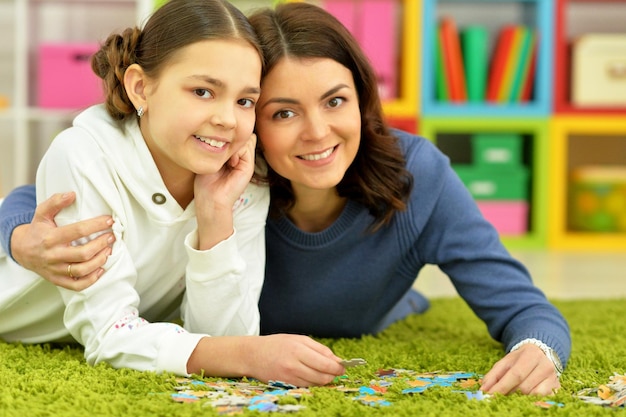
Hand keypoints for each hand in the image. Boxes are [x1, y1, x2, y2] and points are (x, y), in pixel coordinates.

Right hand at [11, 192, 114, 290]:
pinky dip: (91, 279)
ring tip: (109, 250)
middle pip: (83, 253)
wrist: (22, 251)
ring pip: (82, 270)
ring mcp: (55, 270)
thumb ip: (55, 202)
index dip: (97, 225)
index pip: (78, 231)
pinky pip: (77, 285)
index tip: (110, 220)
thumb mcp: (42, 213)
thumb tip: (72, 194)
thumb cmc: (37, 230)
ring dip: (100, 260)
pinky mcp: (58, 280)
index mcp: (50, 238)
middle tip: (112, 236)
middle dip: (102, 244)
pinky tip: (101, 269)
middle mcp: (53, 255)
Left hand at [193, 134, 256, 249]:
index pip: (236, 135)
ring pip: (246, 139)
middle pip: (242, 135)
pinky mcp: (248, 168)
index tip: (215, 144)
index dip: (227, 135)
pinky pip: (247, 148)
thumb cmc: (205, 183)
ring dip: (234, 145)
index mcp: (233, 156)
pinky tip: (230, 162)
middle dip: (232, 138)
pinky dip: (238, 151)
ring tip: (226, 158)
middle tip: (221, 151)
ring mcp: (246, 163)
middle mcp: (241, 158)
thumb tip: (224, 133)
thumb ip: (218, 148)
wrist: (210, 200)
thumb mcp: (210, 160)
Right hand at [246, 334, 345, 386]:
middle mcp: (294, 365)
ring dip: (324, 380)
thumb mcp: (299, 339)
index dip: (338, 367)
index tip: (343, 367)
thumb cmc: (278, 344)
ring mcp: (289, 377)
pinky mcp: (286, 385)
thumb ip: (319, 349)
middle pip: (323, 376)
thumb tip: (337, 360)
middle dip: (333, 375)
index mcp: (298, 350)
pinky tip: (312, 376)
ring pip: (316, 384)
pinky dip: (313, 383)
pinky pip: (306, 387)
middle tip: (336, 371)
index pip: (325, 363)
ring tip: (324, 373)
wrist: (253, 355)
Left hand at [480, 344, 560, 394]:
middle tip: (499, 396)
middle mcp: (545, 366)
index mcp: (531, 355)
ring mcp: (553, 378)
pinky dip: (530, 400)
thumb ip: (493, 375)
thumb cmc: (520, 359)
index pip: (515, 374)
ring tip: (512, 394)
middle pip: (524, 387)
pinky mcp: (557, 387)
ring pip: (534, 395)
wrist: (541, 353)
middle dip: (509, 394)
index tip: (490, 396)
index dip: (502, 387)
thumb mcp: (505, 362)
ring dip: (520, 398)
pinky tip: (523, 397)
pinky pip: (542, 399)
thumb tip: (483, 390)